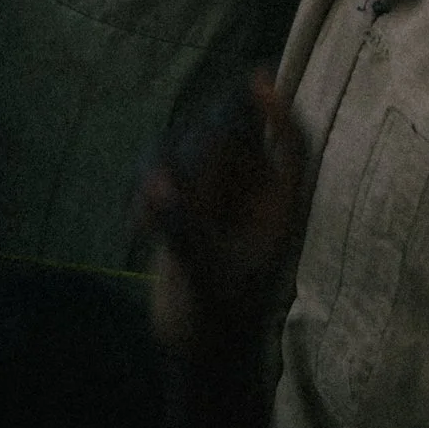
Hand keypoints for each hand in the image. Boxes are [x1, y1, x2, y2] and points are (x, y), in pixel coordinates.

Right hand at [140, 73, 307, 356]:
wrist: (200, 349)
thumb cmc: (220, 320)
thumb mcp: (206, 280)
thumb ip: (185, 234)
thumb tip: (157, 185)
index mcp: (280, 206)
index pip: (289, 143)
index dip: (277, 109)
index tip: (256, 79)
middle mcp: (252, 194)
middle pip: (232, 134)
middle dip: (198, 148)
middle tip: (166, 190)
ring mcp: (216, 196)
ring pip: (194, 147)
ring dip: (167, 167)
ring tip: (147, 219)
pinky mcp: (185, 203)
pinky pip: (166, 169)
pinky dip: (148, 188)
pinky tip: (139, 227)